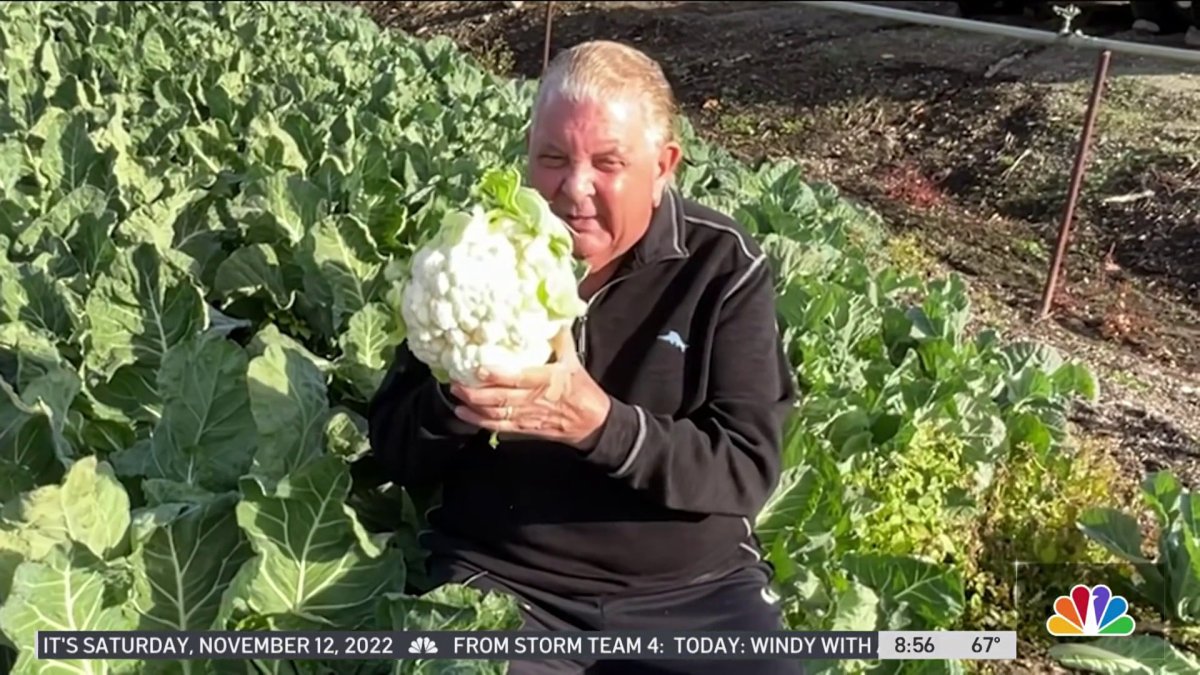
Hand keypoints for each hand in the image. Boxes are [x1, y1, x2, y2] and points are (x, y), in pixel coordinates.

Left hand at [449, 327, 610, 449]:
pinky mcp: (524, 428)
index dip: (497, 375)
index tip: (478, 368)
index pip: (519, 378)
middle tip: (455, 381)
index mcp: (548, 380)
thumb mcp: (573, 359)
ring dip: (473, 405)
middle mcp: (535, 399)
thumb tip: (550, 313)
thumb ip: (558, 338)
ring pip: (495, 413)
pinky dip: (479, 421)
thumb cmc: (581, 388)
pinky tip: (463, 413)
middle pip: (500, 398)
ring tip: (456, 394)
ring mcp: (528, 416)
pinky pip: (498, 426)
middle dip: (475, 392)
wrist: (591, 421)